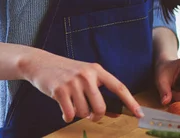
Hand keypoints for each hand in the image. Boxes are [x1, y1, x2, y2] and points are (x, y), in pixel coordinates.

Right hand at [20, 49, 143, 122]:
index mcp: (98, 70)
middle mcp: (87, 75)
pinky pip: (69, 114)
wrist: (41, 63)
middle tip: (91, 115)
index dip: (130, 102)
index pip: (119, 87)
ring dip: (79, 114)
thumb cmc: (67, 72)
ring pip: (83, 112)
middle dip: (96, 116)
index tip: (139, 113)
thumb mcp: (86, 77)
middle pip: (100, 107)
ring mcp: (73, 82)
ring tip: (73, 105)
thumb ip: (100, 92)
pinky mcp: (59, 90)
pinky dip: (67, 117)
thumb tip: (116, 113)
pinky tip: (64, 110)